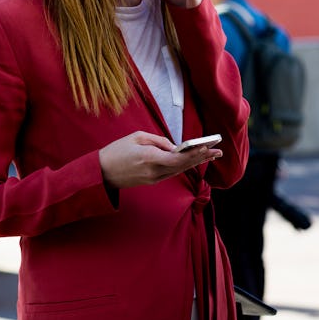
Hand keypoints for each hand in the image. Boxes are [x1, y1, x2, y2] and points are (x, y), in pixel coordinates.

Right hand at [99, 131, 221, 188]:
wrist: (100, 174)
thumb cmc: (116, 151)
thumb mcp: (136, 137)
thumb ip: (158, 140)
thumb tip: (174, 146)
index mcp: (149, 158)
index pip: (178, 158)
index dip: (194, 154)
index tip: (207, 147)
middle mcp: (154, 171)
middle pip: (183, 166)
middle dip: (201, 158)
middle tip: (218, 151)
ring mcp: (153, 179)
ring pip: (179, 171)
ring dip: (195, 163)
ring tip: (210, 155)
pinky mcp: (151, 181)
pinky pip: (171, 173)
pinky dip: (184, 166)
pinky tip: (193, 161)